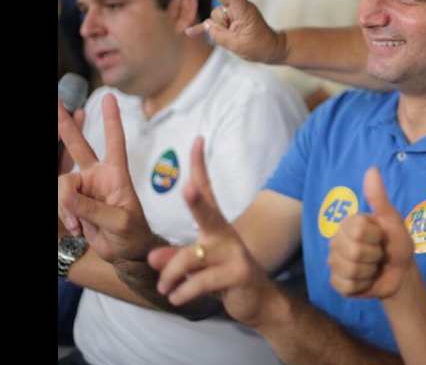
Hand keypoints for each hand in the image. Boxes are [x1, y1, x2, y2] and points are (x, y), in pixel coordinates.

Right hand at [57, 94, 156, 262]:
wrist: (125, 253)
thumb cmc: (132, 234)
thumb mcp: (119, 223)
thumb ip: (93, 209)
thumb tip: (67, 197)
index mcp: (117, 175)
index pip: (115, 142)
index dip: (111, 120)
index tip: (109, 96)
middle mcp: (98, 176)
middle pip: (78, 147)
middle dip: (66, 126)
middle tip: (57, 103)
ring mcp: (83, 188)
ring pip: (62, 184)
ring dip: (64, 206)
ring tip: (78, 226)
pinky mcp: (72, 202)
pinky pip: (58, 201)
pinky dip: (62, 215)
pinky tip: (76, 228)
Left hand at [148, 137, 273, 327]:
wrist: (258, 299)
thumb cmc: (222, 276)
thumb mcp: (197, 265)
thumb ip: (175, 259)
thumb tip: (153, 258)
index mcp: (216, 226)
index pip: (207, 190)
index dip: (200, 166)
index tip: (197, 140)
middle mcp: (225, 234)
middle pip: (208, 214)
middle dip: (195, 201)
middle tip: (185, 188)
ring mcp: (234, 253)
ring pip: (191, 259)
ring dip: (170, 275)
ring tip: (164, 288)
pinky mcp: (238, 274)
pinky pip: (200, 282)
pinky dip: (183, 292)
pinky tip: (177, 297)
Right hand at [187, 0, 286, 64]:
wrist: (269, 49)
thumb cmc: (258, 46)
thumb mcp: (238, 45)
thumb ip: (219, 35)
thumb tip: (206, 24)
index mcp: (243, 9)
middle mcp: (237, 7)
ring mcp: (231, 14)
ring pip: (215, 17)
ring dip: (219, 29)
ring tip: (234, 37)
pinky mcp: (228, 23)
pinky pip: (212, 25)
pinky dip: (203, 28)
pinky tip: (189, 32)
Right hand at [328, 167, 414, 298]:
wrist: (400, 273)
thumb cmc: (396, 243)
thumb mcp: (392, 220)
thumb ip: (379, 198)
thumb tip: (372, 169)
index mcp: (349, 224)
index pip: (357, 230)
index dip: (375, 236)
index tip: (381, 237)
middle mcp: (337, 241)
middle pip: (352, 251)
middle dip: (374, 256)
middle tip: (379, 254)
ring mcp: (334, 262)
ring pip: (349, 270)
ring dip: (370, 271)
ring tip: (374, 267)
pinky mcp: (337, 282)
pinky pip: (346, 286)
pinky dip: (363, 285)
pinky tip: (367, 280)